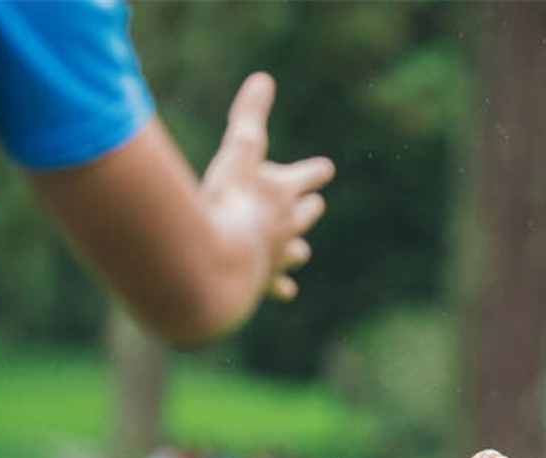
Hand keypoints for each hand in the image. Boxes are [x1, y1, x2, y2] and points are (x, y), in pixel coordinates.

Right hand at [199, 73, 334, 307]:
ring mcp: (276, 258)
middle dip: (308, 207)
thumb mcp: (237, 152)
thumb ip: (248, 116)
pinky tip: (284, 290)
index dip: (315, 171)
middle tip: (313, 203)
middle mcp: (287, 227)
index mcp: (285, 193)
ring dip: (296, 247)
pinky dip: (279, 285)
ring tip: (298, 248)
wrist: (219, 261)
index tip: (326, 169)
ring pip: (296, 251)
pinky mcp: (262, 285)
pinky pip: (276, 286)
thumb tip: (264, 78)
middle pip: (306, 213)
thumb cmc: (228, 204)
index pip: (309, 176)